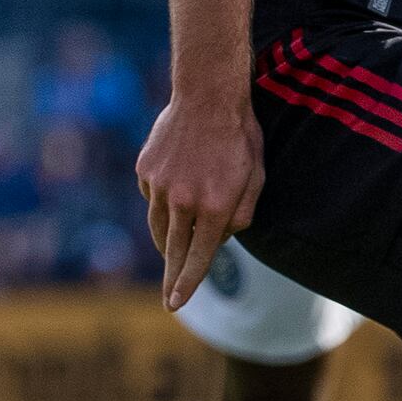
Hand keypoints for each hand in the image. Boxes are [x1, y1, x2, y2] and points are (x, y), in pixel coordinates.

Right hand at [138, 90, 264, 309]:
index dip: (188, 283)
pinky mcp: (144, 172)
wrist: (208, 96)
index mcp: (214, 207)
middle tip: (169, 299)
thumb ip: (242, 213)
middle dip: (172, 277)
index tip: (175, 304)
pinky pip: (152, 198)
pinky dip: (163, 201)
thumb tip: (225, 237)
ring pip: (158, 227)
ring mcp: (159, 187)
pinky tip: (176, 187)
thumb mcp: (256, 176)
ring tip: (174, 249)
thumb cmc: (240, 137)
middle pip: (173, 250)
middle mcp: (183, 202)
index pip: (199, 257)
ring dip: (167, 241)